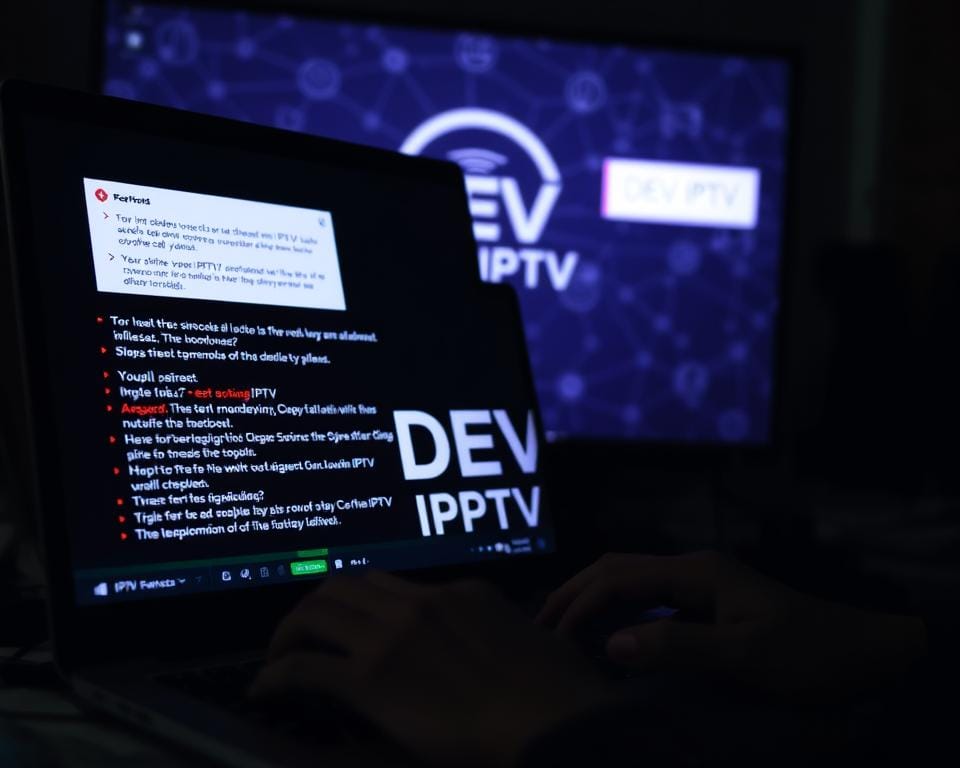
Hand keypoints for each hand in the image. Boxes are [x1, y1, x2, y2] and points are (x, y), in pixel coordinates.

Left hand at [250, 572, 615, 767]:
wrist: (553, 725)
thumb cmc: (558, 695)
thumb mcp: (534, 642)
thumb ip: (502, 631)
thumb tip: (498, 641)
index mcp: (459, 595)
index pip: (391, 585)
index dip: (360, 602)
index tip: (349, 621)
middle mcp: (418, 605)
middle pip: (345, 587)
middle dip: (315, 607)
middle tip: (302, 632)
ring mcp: (391, 638)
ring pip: (316, 613)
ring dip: (288, 633)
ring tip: (277, 654)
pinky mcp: (370, 681)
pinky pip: (303, 667)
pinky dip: (274, 674)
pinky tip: (264, 688)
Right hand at [537, 551, 925, 694]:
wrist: (863, 654)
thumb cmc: (807, 654)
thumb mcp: (745, 656)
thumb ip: (677, 647)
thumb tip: (610, 643)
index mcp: (696, 571)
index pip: (619, 576)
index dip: (580, 602)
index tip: (551, 636)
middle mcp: (692, 569)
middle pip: (617, 568)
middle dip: (575, 592)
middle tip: (540, 627)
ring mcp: (700, 585)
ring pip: (630, 582)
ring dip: (593, 601)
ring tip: (561, 629)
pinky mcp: (707, 605)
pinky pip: (649, 601)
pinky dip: (618, 614)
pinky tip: (608, 636)